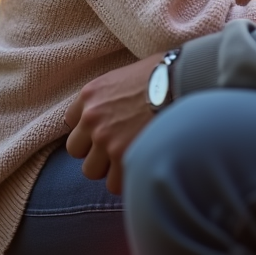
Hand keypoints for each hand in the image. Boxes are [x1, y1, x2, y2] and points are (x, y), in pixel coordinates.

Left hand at [64, 52, 162, 193]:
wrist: (183, 79)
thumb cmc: (163, 73)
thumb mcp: (127, 74)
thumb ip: (112, 95)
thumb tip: (117, 107)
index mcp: (91, 93)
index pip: (72, 121)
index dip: (90, 128)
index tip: (106, 128)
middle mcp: (92, 117)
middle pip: (77, 150)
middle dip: (95, 150)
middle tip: (118, 145)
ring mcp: (105, 138)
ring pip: (92, 170)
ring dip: (108, 167)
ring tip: (131, 157)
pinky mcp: (122, 155)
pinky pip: (114, 183)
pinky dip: (126, 179)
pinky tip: (141, 164)